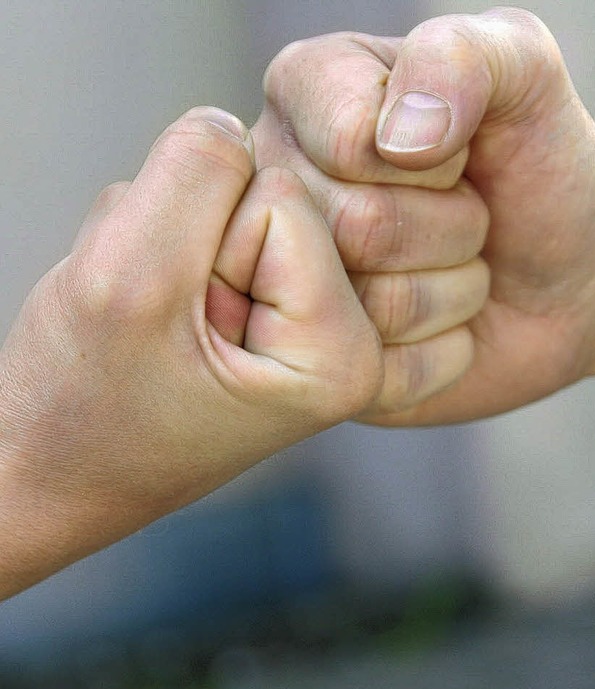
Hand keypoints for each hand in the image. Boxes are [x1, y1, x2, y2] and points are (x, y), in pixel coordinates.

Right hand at [0, 107, 381, 596]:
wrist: (52, 470)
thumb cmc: (84, 408)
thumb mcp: (131, 279)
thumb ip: (195, 172)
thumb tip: (232, 120)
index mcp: (342, 353)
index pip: (281, 198)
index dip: (196, 244)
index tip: (171, 324)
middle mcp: (349, 340)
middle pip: (271, 196)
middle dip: (187, 244)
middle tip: (157, 328)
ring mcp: (310, 326)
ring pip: (235, 208)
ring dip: (168, 254)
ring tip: (154, 335)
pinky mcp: (270, 313)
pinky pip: (216, 230)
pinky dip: (165, 263)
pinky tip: (157, 328)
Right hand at [253, 8, 594, 425]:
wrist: (569, 278)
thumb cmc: (539, 169)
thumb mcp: (526, 76)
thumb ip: (461, 56)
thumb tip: (394, 135)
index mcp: (307, 95)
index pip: (349, 142)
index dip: (433, 161)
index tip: (458, 154)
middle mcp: (280, 189)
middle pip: (356, 228)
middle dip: (448, 228)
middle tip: (466, 218)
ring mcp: (292, 279)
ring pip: (369, 305)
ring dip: (448, 290)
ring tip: (453, 264)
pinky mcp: (318, 356)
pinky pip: (374, 370)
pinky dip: (437, 351)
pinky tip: (438, 320)